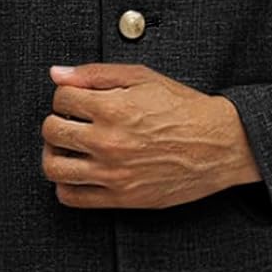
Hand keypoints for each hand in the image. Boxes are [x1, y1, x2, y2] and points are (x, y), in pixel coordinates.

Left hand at [41, 62, 260, 209]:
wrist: (220, 144)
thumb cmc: (185, 109)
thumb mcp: (143, 78)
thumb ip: (96, 74)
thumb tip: (57, 75)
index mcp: (112, 108)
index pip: (60, 99)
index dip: (66, 96)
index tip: (77, 101)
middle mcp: (108, 142)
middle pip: (51, 131)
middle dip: (56, 122)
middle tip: (70, 123)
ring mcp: (113, 173)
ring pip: (54, 167)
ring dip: (54, 155)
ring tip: (67, 150)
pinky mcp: (121, 197)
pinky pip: (71, 197)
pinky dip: (65, 186)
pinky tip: (77, 174)